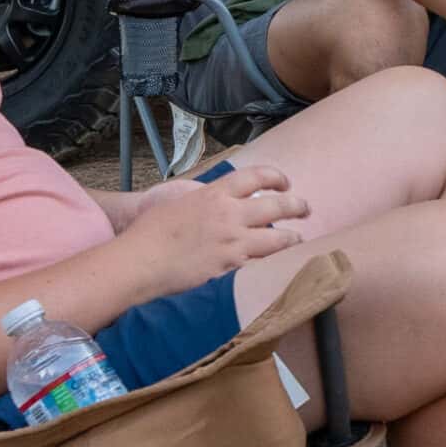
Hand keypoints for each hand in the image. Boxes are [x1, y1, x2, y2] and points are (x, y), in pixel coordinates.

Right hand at [119, 163, 311, 297]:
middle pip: (277, 205)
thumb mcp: (177, 203)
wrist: (139, 262)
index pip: (256, 176)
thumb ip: (202, 201)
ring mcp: (232, 243)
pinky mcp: (231, 270)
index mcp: (214, 194)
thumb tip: (214, 201)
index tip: (286, 182)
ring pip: (278, 239)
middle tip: (306, 209)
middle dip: (297, 206)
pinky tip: (280, 268)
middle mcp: (229, 215)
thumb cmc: (148, 233)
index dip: (276, 177)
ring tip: (299, 240)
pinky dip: (273, 266)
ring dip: (292, 240)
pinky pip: (261, 266)